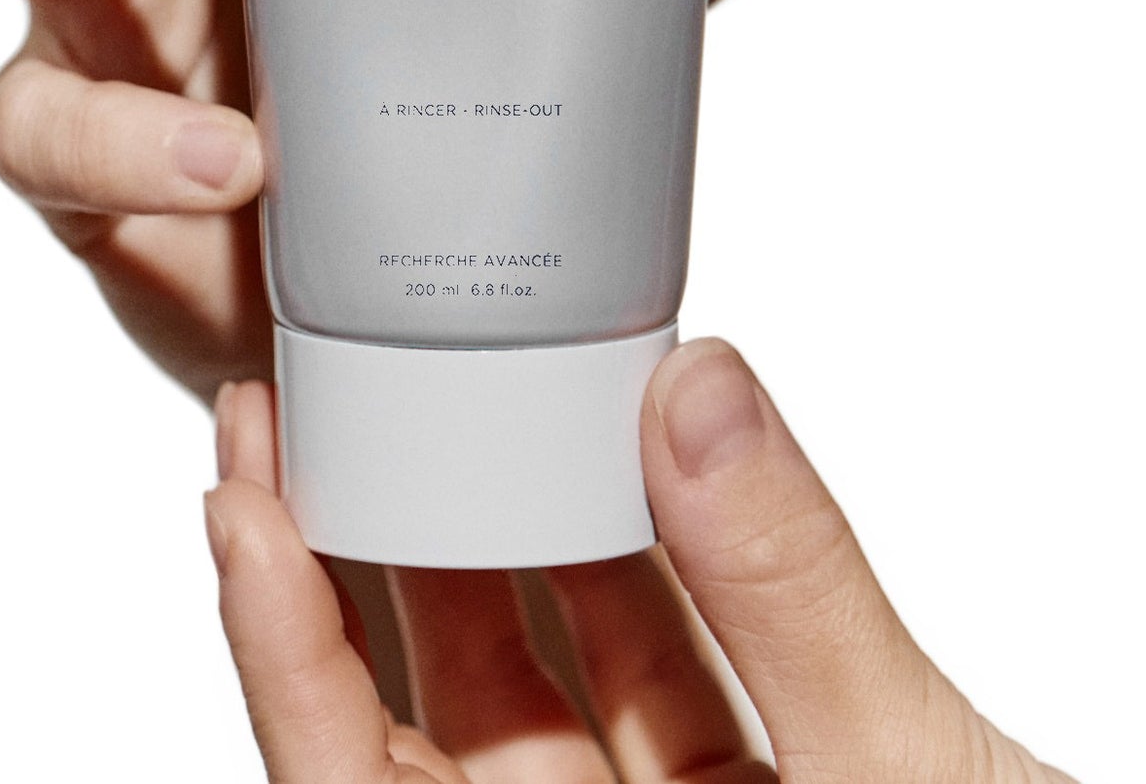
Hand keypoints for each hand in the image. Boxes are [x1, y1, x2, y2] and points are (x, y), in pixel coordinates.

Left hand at [205, 342, 1076, 783]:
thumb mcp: (907, 779)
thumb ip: (794, 592)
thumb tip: (700, 399)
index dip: (281, 656)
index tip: (238, 507)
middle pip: (432, 737)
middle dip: (361, 568)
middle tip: (308, 419)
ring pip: (545, 700)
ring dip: (496, 556)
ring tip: (441, 409)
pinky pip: (658, 689)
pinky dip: (631, 581)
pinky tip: (612, 474)